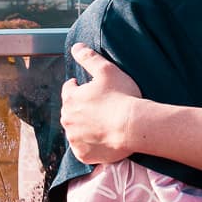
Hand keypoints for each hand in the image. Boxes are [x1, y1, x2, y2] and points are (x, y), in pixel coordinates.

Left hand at [60, 43, 142, 163]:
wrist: (133, 126)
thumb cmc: (122, 96)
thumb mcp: (107, 70)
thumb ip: (89, 58)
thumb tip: (76, 47)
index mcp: (71, 99)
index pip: (69, 90)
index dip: (79, 87)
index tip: (90, 89)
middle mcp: (68, 120)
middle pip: (71, 111)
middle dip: (81, 108)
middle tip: (100, 107)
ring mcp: (75, 139)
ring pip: (76, 130)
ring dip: (84, 126)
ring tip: (102, 123)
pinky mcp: (83, 154)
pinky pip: (83, 149)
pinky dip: (90, 144)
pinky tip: (102, 138)